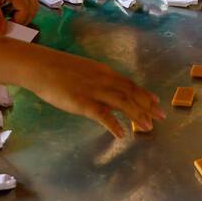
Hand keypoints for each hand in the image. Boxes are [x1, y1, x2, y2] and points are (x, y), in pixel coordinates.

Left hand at [0, 0, 36, 34]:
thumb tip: (2, 33)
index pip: (26, 11)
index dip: (19, 21)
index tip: (7, 25)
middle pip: (33, 8)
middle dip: (24, 19)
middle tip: (10, 24)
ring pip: (34, 3)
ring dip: (26, 13)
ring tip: (12, 17)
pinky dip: (26, 7)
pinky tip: (13, 9)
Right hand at [22, 48, 164, 138]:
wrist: (40, 66)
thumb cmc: (58, 69)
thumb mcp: (84, 71)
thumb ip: (97, 81)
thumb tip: (107, 92)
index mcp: (104, 72)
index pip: (130, 83)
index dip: (145, 94)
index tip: (157, 103)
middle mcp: (104, 80)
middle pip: (131, 93)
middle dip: (148, 106)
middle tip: (161, 118)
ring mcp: (94, 91)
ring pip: (122, 103)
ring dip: (137, 115)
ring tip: (148, 127)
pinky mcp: (82, 102)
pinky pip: (102, 115)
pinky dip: (113, 124)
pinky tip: (121, 134)